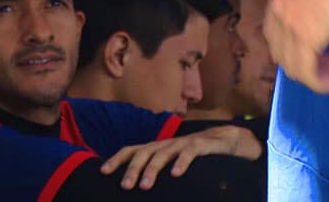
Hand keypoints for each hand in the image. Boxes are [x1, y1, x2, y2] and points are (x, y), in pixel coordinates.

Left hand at [100, 126, 261, 189]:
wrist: (226, 140)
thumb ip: (157, 171)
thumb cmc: (195, 155)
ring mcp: (182, 143)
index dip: (116, 159)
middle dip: (132, 169)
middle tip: (124, 186)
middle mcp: (166, 143)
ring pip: (163, 154)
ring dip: (152, 170)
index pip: (132, 150)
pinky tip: (176, 174)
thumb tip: (139, 187)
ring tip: (145, 187)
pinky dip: (181, 163)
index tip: (103, 171)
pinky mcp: (200, 145)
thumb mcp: (172, 162)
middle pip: (144, 153)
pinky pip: (189, 153)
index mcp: (157, 147)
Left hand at [264, 0, 328, 94]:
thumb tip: (322, 11)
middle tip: (325, 67)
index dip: (292, 46)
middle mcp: (276, 13)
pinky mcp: (305, 39)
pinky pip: (307, 71)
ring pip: (291, 66)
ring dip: (312, 77)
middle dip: (301, 63)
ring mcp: (288, 27)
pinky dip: (319, 83)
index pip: (275, 32)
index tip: (315, 50)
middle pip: (279, 51)